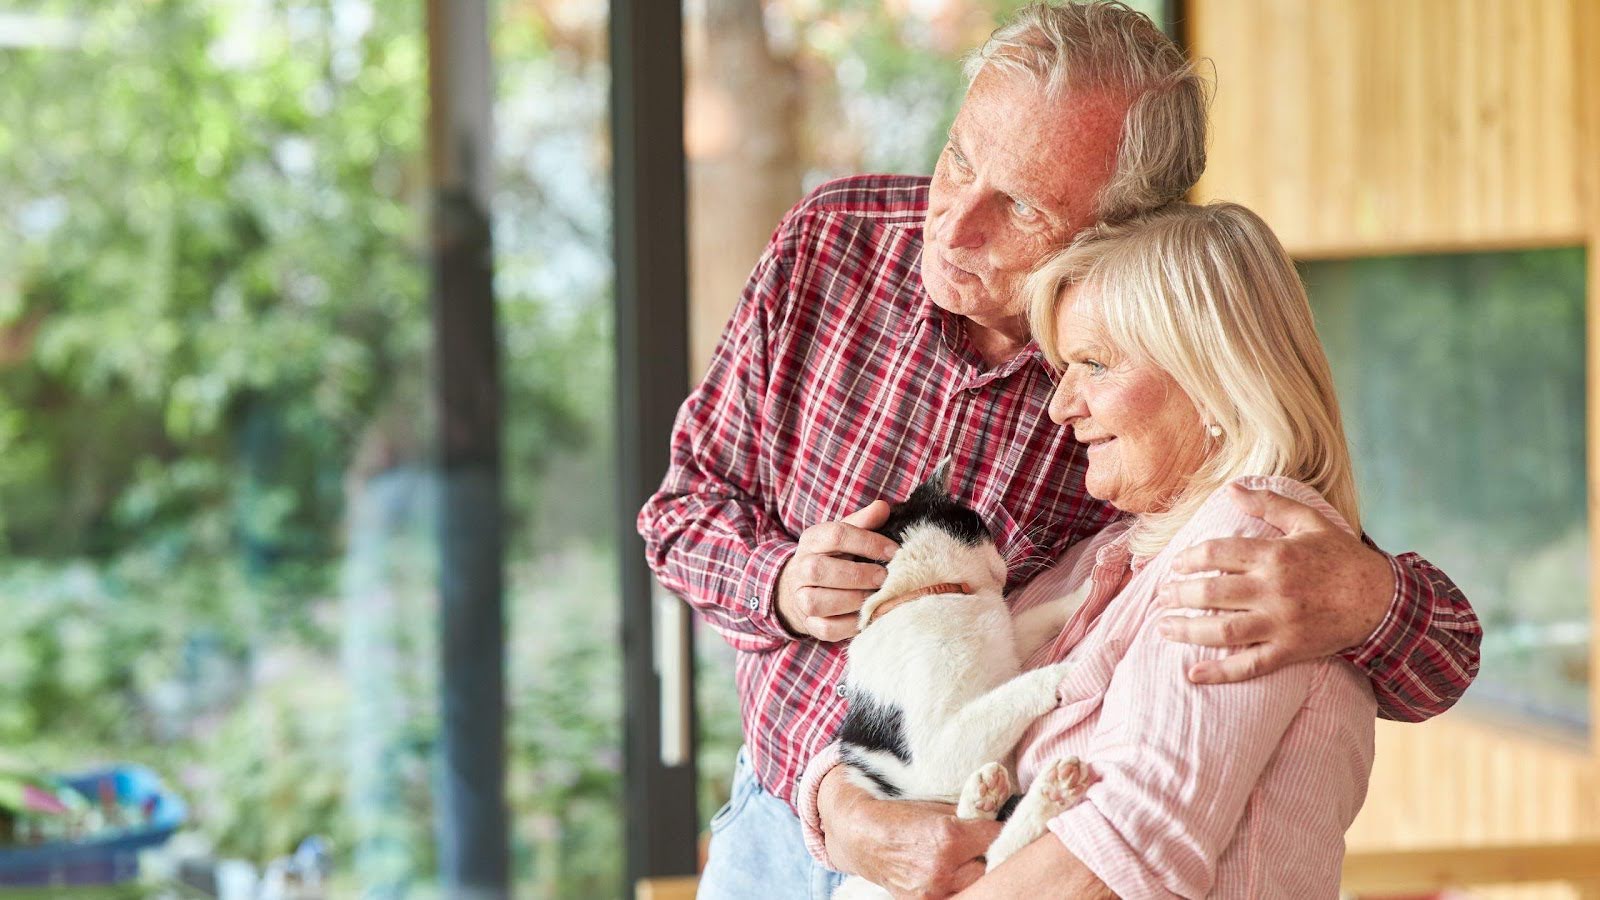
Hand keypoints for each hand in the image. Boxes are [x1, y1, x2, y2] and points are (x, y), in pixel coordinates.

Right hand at [775, 501, 898, 640]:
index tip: (893, 551)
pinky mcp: (810, 623)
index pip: (836, 535)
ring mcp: (801, 597)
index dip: (868, 542)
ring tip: (876, 597)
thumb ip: (863, 522)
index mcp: (812, 540)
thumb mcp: (845, 535)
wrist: (804, 587)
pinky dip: (849, 624)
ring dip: (853, 600)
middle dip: (859, 575)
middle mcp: (801, 568)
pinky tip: (868, 615)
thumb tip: (882, 507)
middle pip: (821, 570)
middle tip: (885, 577)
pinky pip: (827, 628)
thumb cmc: (834, 557)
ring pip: (819, 601)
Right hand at [819, 767, 999, 898]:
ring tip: (971, 859)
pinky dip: (960, 885)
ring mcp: (933, 892)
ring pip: (977, 884)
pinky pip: (958, 895)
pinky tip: (956, 873)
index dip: (1003, 828)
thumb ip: (971, 815)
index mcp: (948, 838)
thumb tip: (1000, 815)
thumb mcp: (937, 808)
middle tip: (986, 843)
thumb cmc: (899, 817)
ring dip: (977, 871)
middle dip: (991, 853)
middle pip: (991, 865)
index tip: (1003, 825)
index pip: (997, 837)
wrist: (862, 837)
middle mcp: (942, 869)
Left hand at [1155, 482, 1394, 682]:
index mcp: (1275, 556)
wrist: (1382, 600)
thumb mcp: (1309, 521)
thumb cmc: (1343, 557)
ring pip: (1223, 631)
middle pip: (1212, 594)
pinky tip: (1193, 674)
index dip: (1189, 559)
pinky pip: (1249, 666)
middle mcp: (1273, 591)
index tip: (1175, 565)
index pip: (1216, 554)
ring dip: (1187, 630)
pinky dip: (1220, 672)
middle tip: (1161, 596)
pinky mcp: (1290, 651)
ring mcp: (1281, 624)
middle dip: (1179, 595)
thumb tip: (1231, 488)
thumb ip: (1269, 503)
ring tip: (1163, 626)